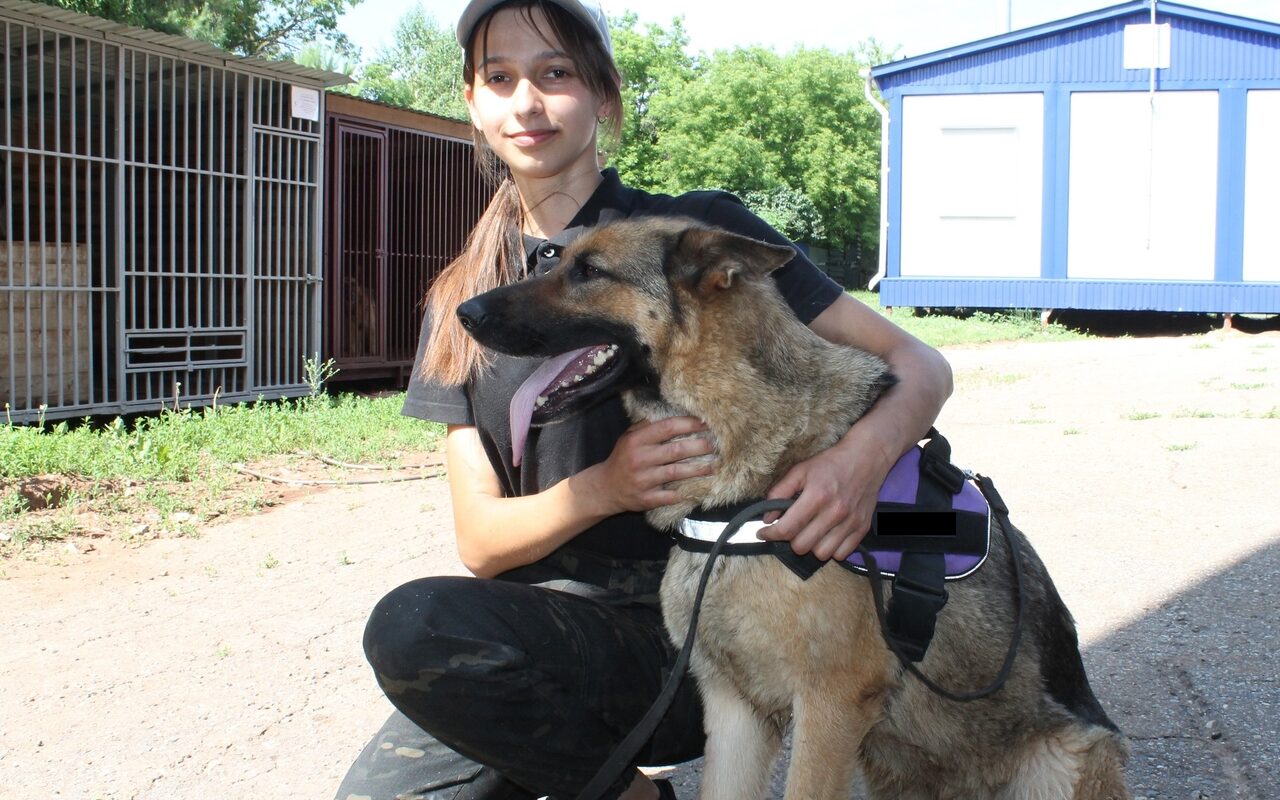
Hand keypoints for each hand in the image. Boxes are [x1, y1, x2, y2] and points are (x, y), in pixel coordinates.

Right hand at [587, 416, 715, 514]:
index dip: (688, 424)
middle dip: (699, 447)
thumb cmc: (622, 459)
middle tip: (716, 445)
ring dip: (698, 469)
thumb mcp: (628, 438)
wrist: (605, 488)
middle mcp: (640, 459)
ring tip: (714, 465)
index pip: (667, 428)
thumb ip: (647, 426)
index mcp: (636, 441)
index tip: (705, 423)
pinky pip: (669, 496)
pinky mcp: (646, 498)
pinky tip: (698, 489)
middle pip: (676, 450)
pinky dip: (684, 493)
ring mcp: (643, 480)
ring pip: (676, 473)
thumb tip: (672, 413)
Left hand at [757, 438, 892, 560]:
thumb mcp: (800, 470)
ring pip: (821, 554)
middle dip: (790, 540)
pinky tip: (827, 535)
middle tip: (790, 529)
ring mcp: (850, 522)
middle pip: (802, 546)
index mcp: (817, 496)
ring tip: (810, 532)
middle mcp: (835, 512)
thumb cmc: (831, 463)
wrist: (867, 457)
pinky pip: (841, 554)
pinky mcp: (862, 528)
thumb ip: (779, 492)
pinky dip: (831, 549)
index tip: (764, 533)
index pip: (787, 529)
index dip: (770, 535)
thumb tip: (767, 518)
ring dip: (811, 546)